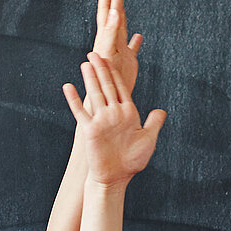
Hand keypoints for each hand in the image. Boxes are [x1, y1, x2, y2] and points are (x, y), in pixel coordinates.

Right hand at [63, 53, 164, 187]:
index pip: (121, 88)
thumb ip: (153, 123)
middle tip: (95, 52)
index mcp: (127, 113)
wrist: (116, 178)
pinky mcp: (90, 130)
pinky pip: (81, 112)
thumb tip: (161, 110)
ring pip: (95, 94)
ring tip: (86, 63)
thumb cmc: (132, 161)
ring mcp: (100, 121)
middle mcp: (113, 114)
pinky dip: (74, 99)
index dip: (115, 72)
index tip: (111, 58)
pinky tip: (68, 87)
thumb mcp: (148, 140)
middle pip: (107, 86)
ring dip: (90, 78)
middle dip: (102, 69)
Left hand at [89, 0, 144, 103]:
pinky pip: (132, 48)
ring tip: (121, 3)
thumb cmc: (103, 78)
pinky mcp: (127, 62)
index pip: (107, 13)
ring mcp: (119, 51)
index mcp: (105, 38)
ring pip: (121, 28)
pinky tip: (138, 36)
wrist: (104, 98)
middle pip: (113, 16)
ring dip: (121, 14)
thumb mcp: (107, 52)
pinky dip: (135, 41)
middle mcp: (111, 42)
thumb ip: (111, 32)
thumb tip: (114, 12)